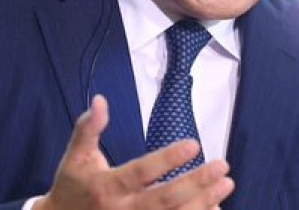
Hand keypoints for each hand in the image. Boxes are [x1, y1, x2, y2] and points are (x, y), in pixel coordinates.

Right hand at [35, 95, 234, 208]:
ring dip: (203, 202)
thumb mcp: (75, 156)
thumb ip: (88, 128)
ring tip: (226, 184)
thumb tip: (100, 100)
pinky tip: (215, 207)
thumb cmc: (73, 186)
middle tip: (222, 166)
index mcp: (106, 186)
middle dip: (196, 183)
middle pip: (164, 199)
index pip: (141, 172)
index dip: (167, 159)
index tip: (193, 144)